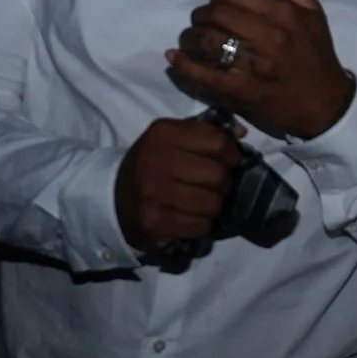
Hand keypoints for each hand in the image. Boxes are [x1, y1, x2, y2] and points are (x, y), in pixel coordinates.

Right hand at [113, 114, 241, 250]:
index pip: (218, 142)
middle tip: (213, 186)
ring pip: (212, 203)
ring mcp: (153, 193)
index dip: (230, 154)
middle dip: (223, 183)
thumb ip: (206, 131)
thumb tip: (242, 132)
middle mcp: (155, 161)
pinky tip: (190, 217)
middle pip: (218, 175)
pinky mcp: (154, 222)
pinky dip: (202, 224)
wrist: (114, 198)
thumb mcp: (172, 138)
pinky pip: (200, 226)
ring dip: (213, 206)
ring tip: (201, 202)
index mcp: (162, 134)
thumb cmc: (153, 164)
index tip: (226, 161)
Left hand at [166, 0, 356, 139]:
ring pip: (207, 41)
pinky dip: (185, 65)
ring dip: (191, 38)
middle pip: (215, 14)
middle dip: (201, 17)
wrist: (325, 106)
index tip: (219, 9)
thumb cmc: (317, 56)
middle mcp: (269, 36)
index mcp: (284, 14)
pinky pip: (206, 73)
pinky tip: (174, 58)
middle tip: (202, 25)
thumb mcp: (312, 14)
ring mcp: (255, 65)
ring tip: (191, 41)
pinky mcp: (243, 92)